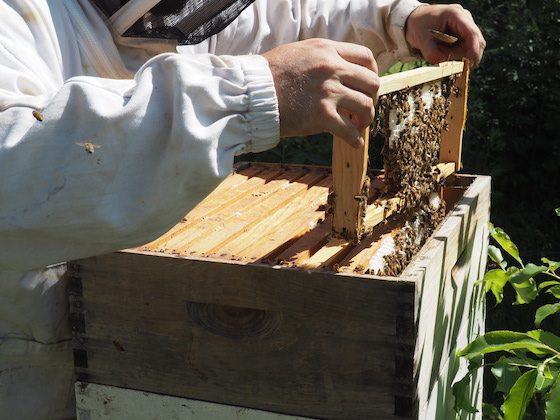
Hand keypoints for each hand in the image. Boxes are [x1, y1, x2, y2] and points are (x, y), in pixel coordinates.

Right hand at [262, 39, 379, 147]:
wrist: (251, 94)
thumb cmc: (269, 76)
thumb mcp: (298, 52)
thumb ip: (321, 58)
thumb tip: (338, 70)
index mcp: (326, 50)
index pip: (366, 57)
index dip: (372, 73)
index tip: (367, 86)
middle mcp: (332, 68)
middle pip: (372, 83)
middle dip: (372, 98)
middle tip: (362, 109)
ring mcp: (328, 92)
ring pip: (366, 107)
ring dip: (366, 119)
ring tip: (358, 126)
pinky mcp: (322, 116)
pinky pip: (350, 131)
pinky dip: (355, 140)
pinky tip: (354, 143)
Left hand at [405, 4, 485, 67]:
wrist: (414, 20)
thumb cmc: (418, 26)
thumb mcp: (421, 41)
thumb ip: (432, 54)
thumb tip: (445, 64)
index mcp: (455, 15)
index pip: (472, 33)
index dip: (473, 50)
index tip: (469, 64)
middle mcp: (464, 19)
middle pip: (476, 42)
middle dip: (466, 56)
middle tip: (451, 65)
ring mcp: (465, 26)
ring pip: (472, 47)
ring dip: (460, 57)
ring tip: (442, 55)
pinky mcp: (463, 34)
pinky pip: (466, 49)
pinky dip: (458, 56)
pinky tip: (446, 54)